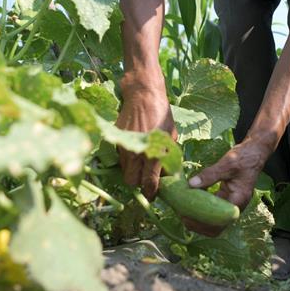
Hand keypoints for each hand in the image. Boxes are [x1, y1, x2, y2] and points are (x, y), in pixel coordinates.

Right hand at [115, 75, 176, 200]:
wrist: (143, 96)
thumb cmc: (162, 115)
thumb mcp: (172, 137)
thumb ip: (169, 157)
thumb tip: (166, 174)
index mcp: (153, 154)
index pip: (149, 183)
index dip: (151, 193)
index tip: (153, 195)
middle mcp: (136, 154)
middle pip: (132, 182)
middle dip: (138, 183)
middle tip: (146, 179)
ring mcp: (124, 147)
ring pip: (124, 170)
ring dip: (132, 171)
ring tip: (141, 163)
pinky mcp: (117, 140)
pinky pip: (121, 158)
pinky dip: (127, 159)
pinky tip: (135, 151)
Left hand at [181, 140, 271, 236]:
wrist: (254, 153)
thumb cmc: (244, 158)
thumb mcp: (227, 163)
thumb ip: (210, 174)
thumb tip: (190, 185)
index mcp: (238, 201)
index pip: (219, 222)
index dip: (201, 223)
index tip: (186, 215)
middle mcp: (235, 207)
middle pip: (216, 227)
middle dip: (197, 224)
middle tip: (181, 214)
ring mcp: (231, 205)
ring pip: (214, 221)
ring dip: (198, 219)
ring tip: (182, 210)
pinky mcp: (226, 200)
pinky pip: (213, 210)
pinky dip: (202, 209)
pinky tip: (190, 202)